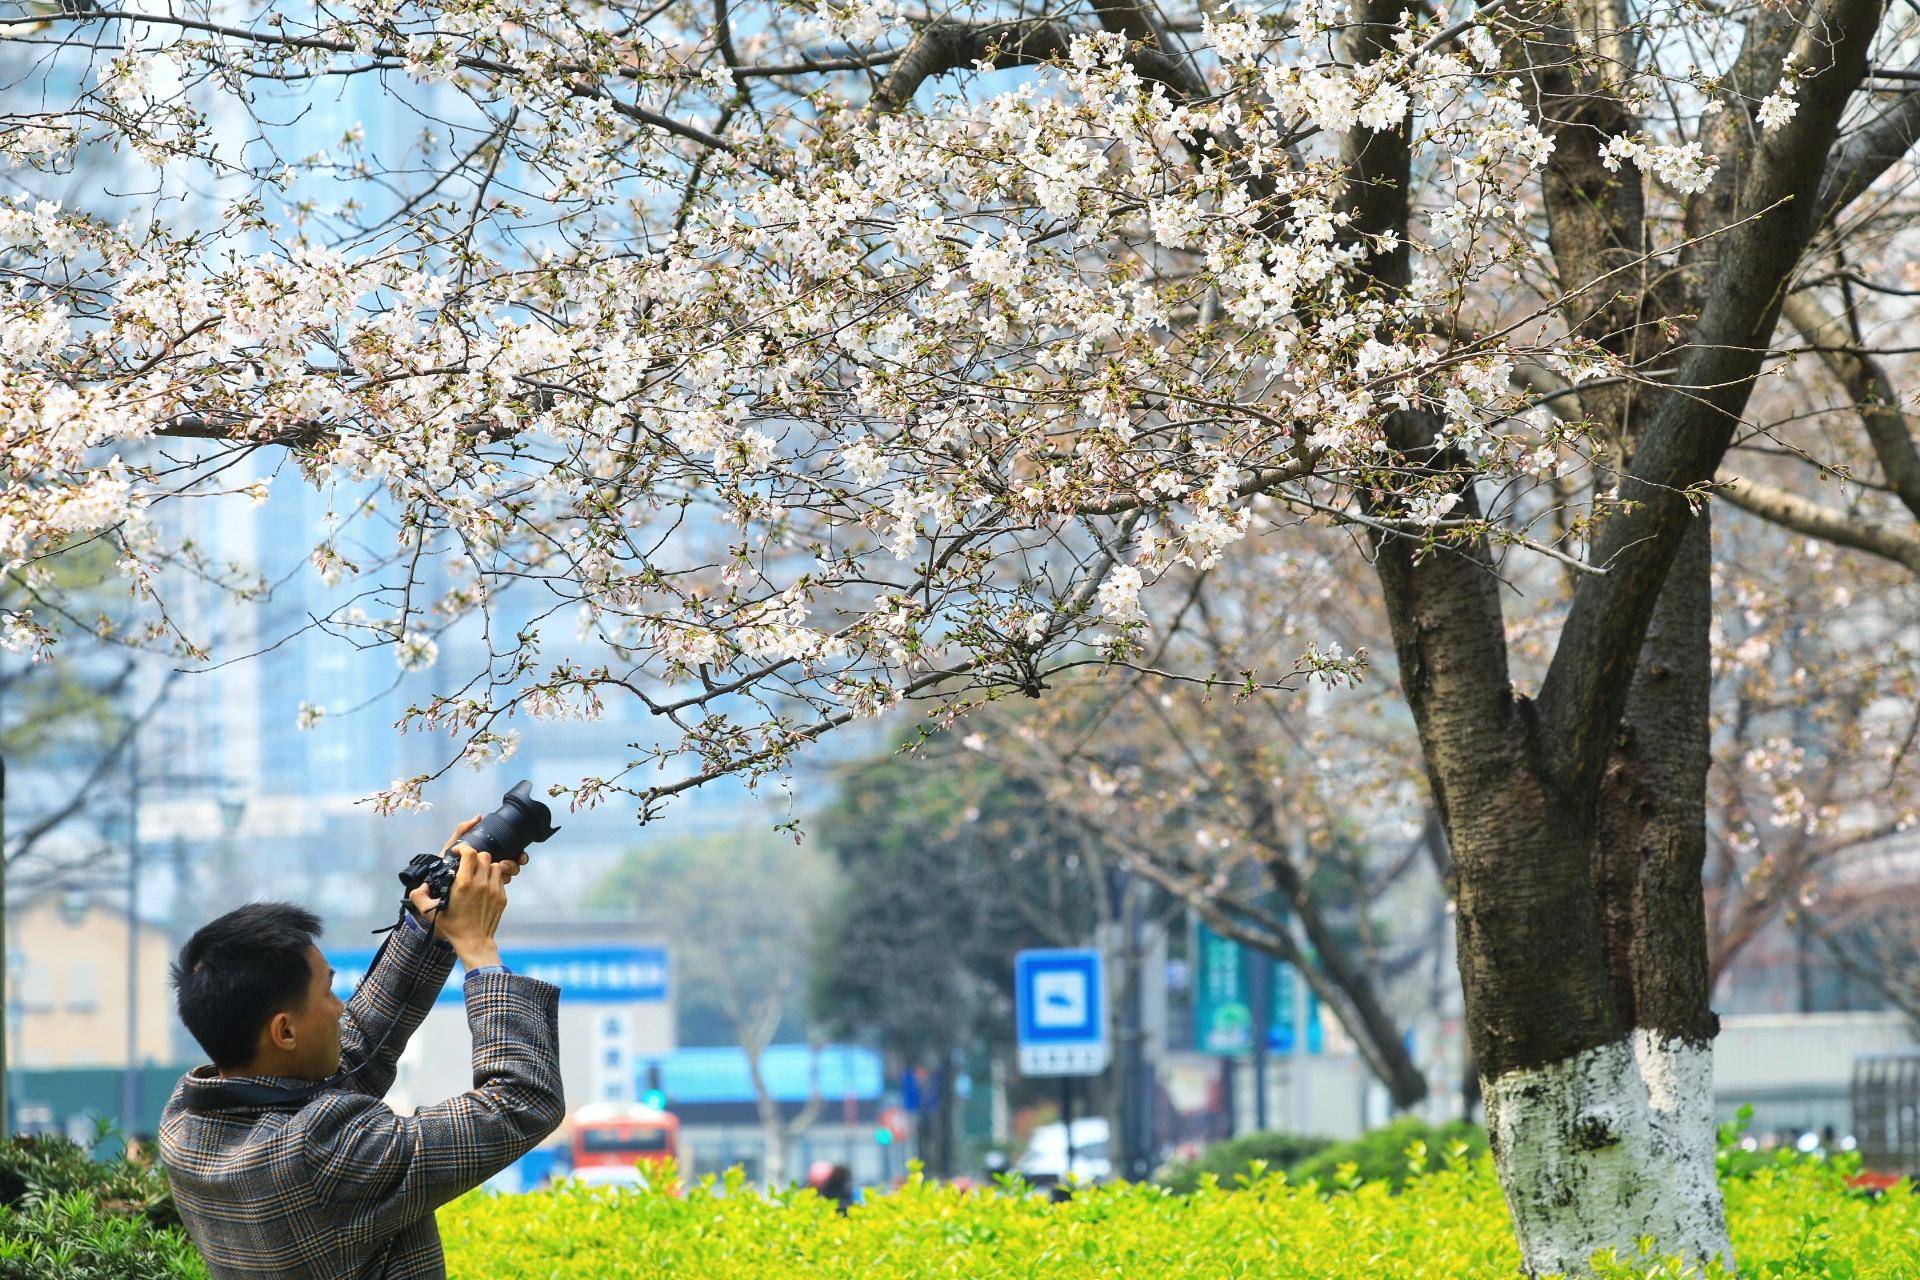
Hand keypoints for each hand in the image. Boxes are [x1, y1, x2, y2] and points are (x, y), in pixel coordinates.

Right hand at [407, 814, 528, 924]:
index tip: (458, 852)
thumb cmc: (452, 927)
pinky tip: (484, 886)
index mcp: (463, 884)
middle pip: (484, 855)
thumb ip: (419, 896)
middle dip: (475, 857)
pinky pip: (500, 879)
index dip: (464, 848)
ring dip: (486, 866)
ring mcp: (494, 890)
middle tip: (467, 864)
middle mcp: (481, 884)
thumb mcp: (430, 912)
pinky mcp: (502, 896)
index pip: (470, 853)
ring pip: (495, 865)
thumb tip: (421, 885)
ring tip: (477, 874)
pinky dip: (492, 878)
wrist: (474, 942)